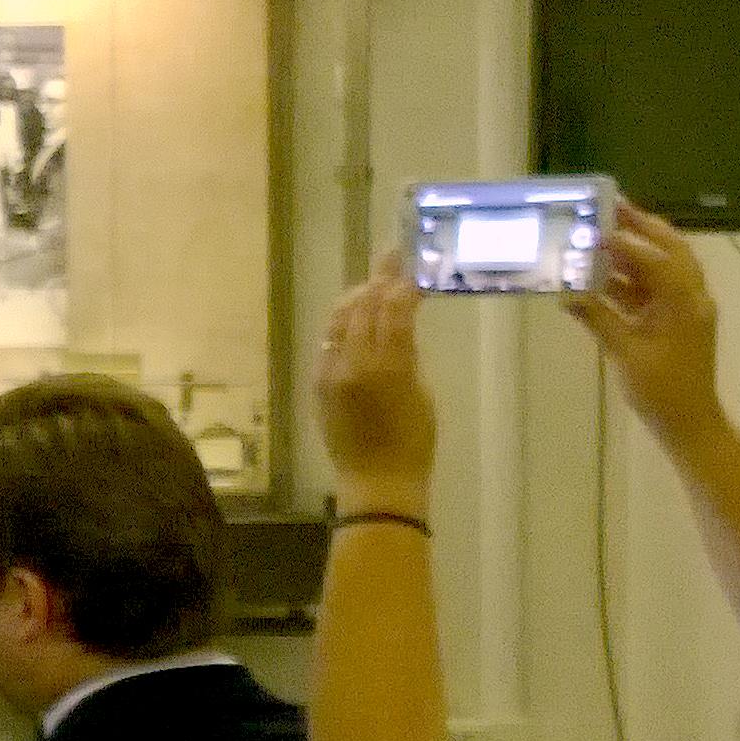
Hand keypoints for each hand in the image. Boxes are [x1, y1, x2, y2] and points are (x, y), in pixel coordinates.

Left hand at [316, 258, 437, 508]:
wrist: (376, 482)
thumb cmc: (413, 444)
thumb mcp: (422, 395)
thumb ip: (407, 356)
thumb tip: (397, 325)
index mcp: (390, 368)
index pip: (395, 311)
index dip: (403, 285)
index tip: (411, 265)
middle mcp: (355, 364)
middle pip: (365, 308)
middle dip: (379, 280)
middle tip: (390, 258)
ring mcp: (331, 372)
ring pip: (341, 320)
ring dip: (357, 297)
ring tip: (372, 282)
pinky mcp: (317, 382)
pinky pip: (328, 341)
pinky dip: (342, 324)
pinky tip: (353, 315)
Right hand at [565, 202, 726, 443]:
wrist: (688, 423)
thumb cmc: (661, 389)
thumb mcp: (625, 352)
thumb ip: (596, 317)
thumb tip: (565, 292)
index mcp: (686, 303)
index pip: (657, 261)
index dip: (627, 243)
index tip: (597, 228)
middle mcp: (691, 298)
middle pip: (671, 251)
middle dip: (644, 228)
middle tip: (613, 208)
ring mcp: (684, 310)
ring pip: (661, 270)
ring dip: (634, 253)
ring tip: (600, 236)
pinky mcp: (673, 323)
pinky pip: (652, 291)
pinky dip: (629, 281)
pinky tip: (599, 278)